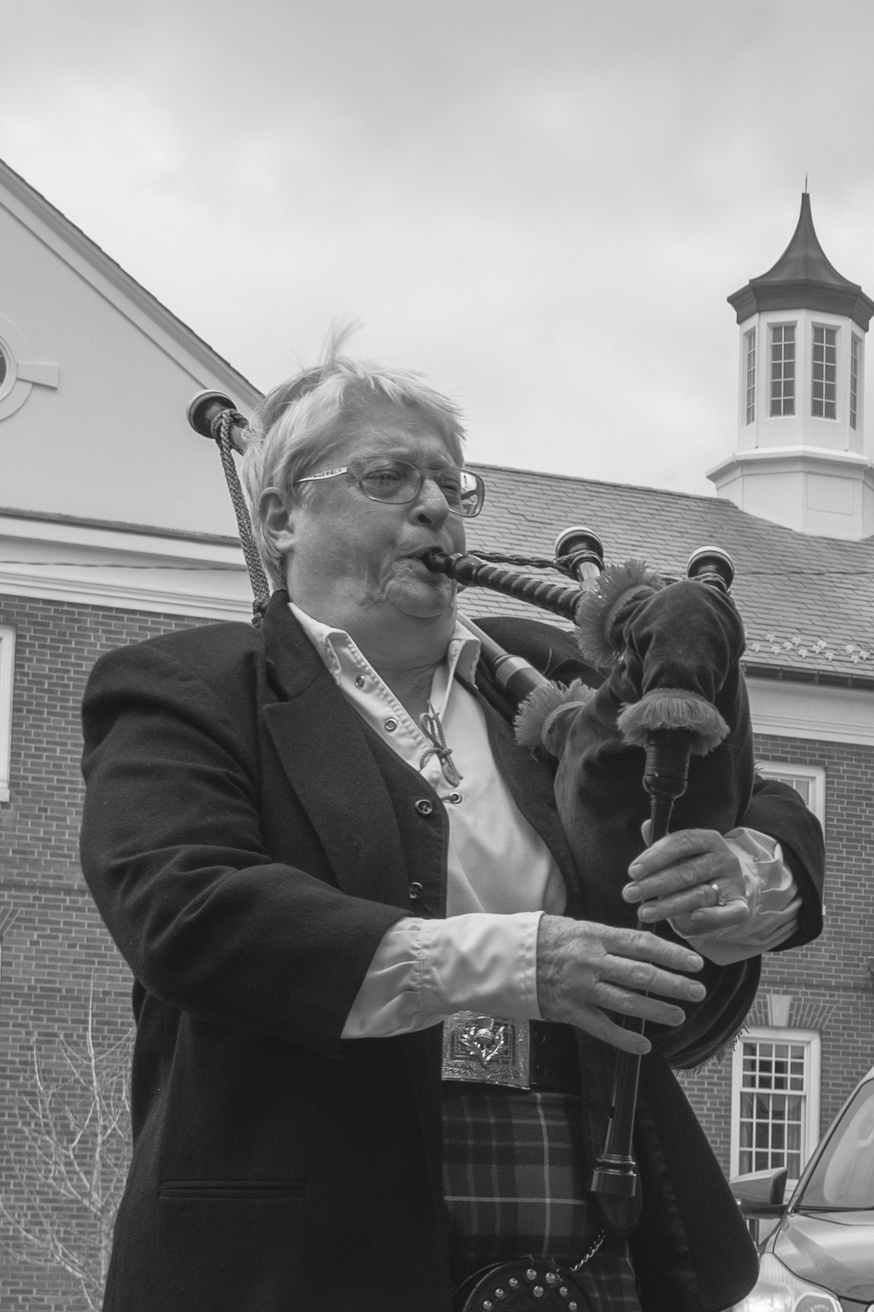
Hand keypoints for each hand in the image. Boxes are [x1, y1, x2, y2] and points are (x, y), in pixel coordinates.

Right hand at [536, 915, 705, 1053]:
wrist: (507, 957)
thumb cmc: (545, 938)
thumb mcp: (577, 927)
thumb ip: (608, 938)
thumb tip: (643, 946)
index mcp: (595, 936)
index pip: (642, 944)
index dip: (672, 954)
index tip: (695, 962)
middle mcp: (591, 961)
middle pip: (641, 974)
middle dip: (674, 984)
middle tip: (698, 991)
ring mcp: (581, 988)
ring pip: (627, 1002)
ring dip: (657, 1010)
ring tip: (679, 1015)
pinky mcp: (569, 1011)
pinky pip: (602, 1027)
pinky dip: (625, 1039)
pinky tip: (644, 1045)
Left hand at [622, 827, 750, 938]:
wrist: (728, 888)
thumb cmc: (694, 868)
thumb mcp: (679, 854)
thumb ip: (662, 844)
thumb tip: (647, 825)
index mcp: (708, 839)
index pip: (680, 843)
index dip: (655, 857)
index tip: (633, 872)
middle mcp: (724, 858)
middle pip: (687, 871)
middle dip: (654, 884)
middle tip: (630, 894)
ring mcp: (733, 882)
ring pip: (700, 894)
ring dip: (669, 905)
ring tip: (644, 912)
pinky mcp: (740, 906)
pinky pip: (730, 913)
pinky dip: (713, 916)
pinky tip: (693, 917)